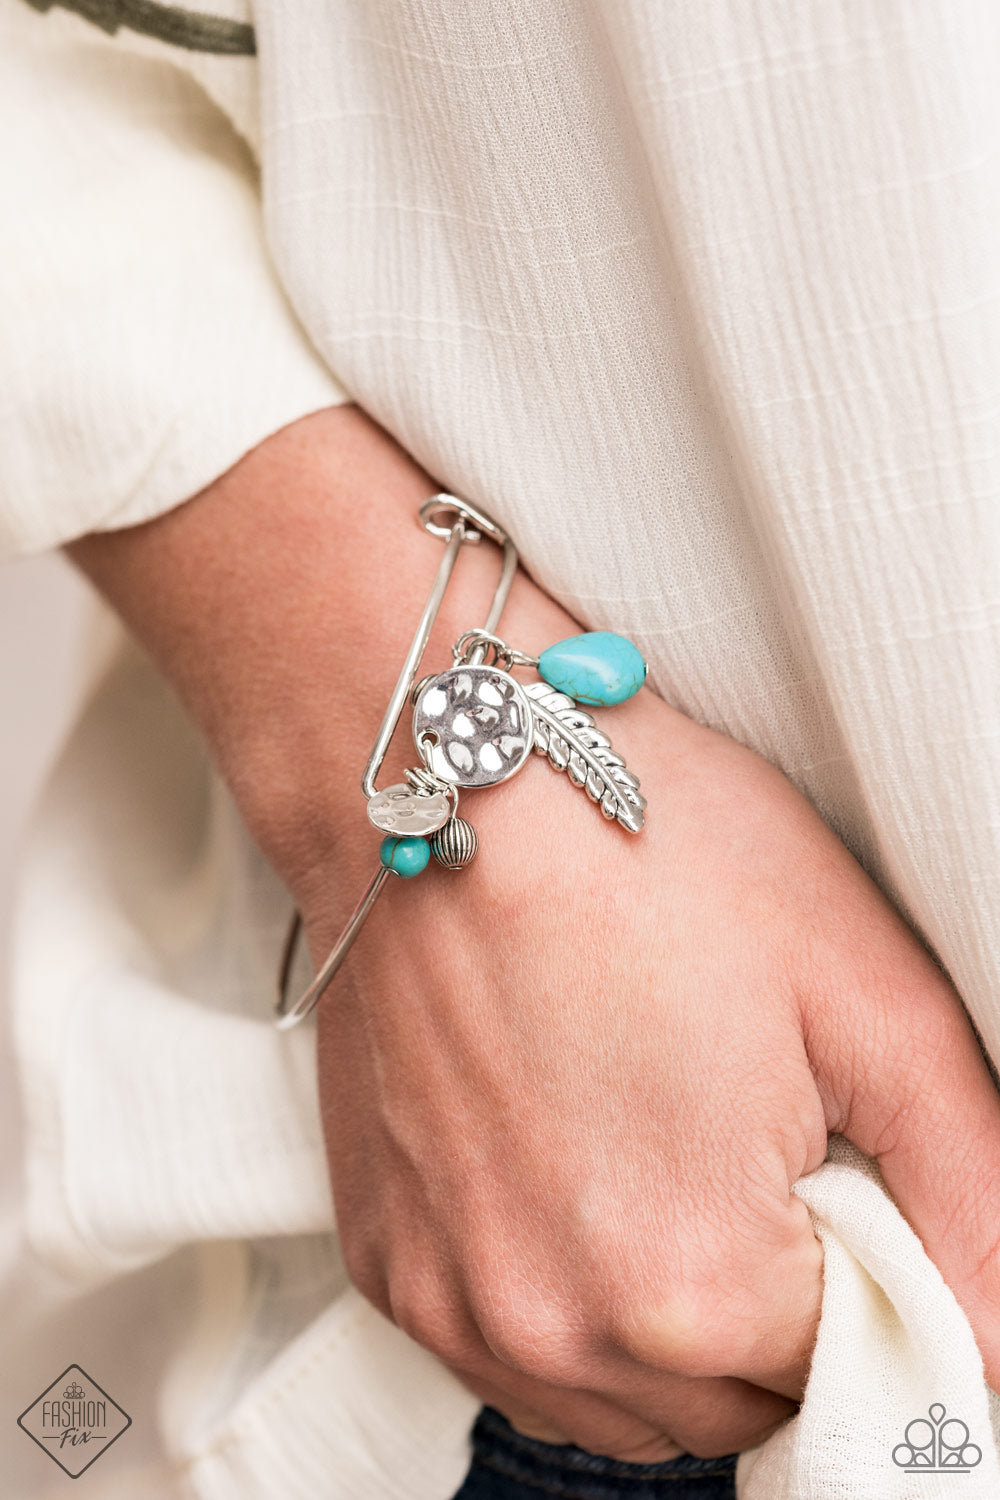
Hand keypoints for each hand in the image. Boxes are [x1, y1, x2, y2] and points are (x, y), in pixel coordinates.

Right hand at [301, 575, 999, 1459]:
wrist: (448, 775)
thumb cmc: (647, 848)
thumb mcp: (864, 990)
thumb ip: (972, 1192)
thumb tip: (999, 1339)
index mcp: (689, 1283)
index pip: (852, 1376)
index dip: (871, 1268)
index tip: (830, 1160)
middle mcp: (553, 1330)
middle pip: (736, 1405)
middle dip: (776, 1310)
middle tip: (752, 1144)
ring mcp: (452, 1301)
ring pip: (624, 1402)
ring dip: (669, 1324)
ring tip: (659, 1151)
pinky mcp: (390, 1262)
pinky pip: (517, 1353)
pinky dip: (568, 1299)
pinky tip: (572, 1167)